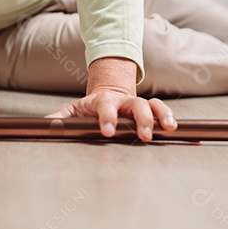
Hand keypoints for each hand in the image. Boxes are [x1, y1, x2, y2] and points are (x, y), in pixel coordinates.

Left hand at [47, 57, 175, 140]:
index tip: (107, 131)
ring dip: (162, 116)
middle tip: (144, 135)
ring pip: (154, 105)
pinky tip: (185, 132)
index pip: (105, 107)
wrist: (109, 93)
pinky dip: (173, 120)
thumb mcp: (73, 111)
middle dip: (141, 119)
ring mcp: (139, 105)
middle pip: (136, 104)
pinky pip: (164, 113)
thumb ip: (60, 118)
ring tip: (169, 128)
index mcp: (104, 102)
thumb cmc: (90, 108)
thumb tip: (42, 127)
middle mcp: (124, 101)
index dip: (107, 118)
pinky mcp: (152, 111)